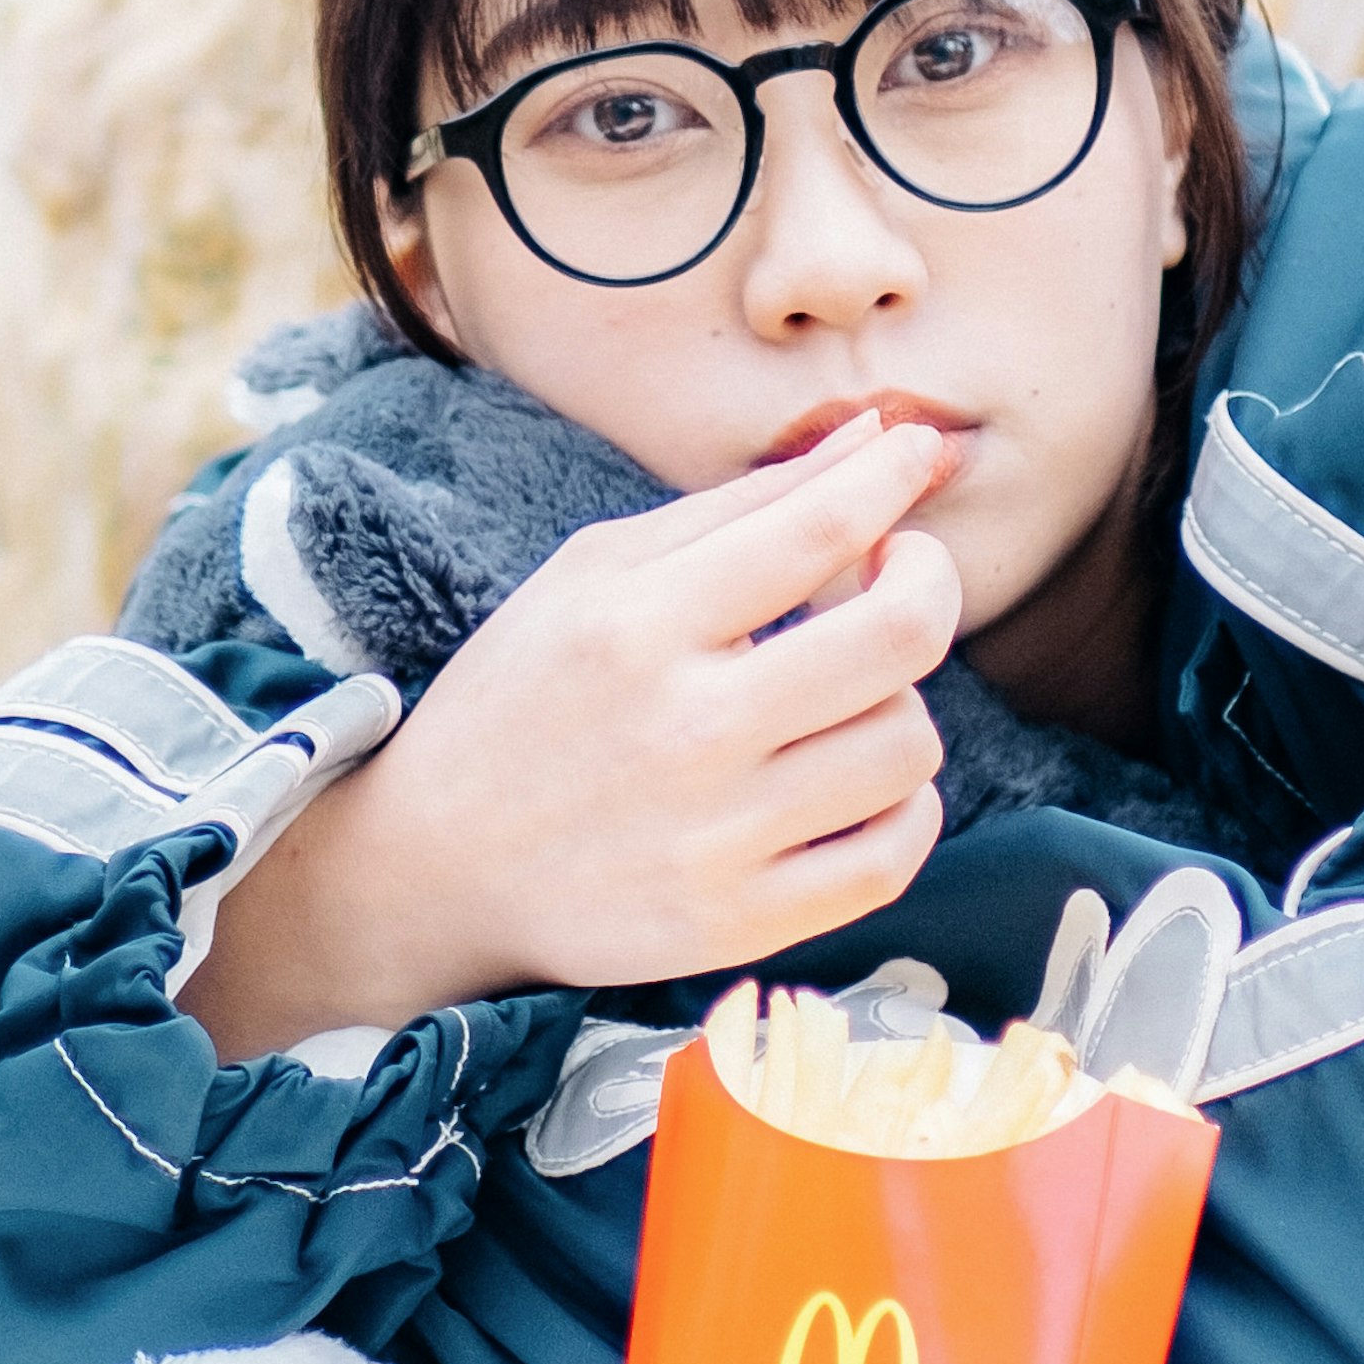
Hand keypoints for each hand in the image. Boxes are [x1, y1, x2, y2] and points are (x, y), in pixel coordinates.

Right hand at [177, 414, 962, 1055]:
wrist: (436, 868)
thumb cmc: (526, 697)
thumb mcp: (598, 574)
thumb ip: (745, 505)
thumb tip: (878, 439)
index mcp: (637, 625)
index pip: (819, 529)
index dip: (891, 477)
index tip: (911, 457)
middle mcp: (684, 731)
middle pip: (900, 636)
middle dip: (928, 582)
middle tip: (899, 575)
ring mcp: (715, 839)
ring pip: (907, 746)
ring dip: (901, 702)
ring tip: (847, 693)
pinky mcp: (737, 925)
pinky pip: (892, 859)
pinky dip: (903, 808)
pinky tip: (860, 781)